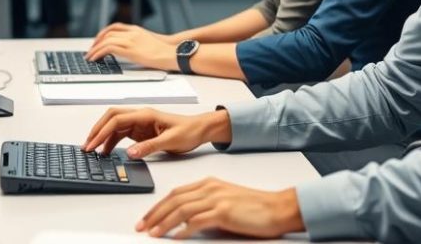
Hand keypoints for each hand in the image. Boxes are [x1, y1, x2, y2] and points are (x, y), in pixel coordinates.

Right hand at [82, 107, 228, 158]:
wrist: (200, 130)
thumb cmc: (189, 131)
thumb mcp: (171, 141)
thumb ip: (150, 147)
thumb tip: (130, 152)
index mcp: (145, 115)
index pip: (117, 119)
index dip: (102, 131)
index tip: (93, 144)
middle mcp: (139, 116)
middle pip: (111, 118)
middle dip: (97, 130)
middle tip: (87, 145)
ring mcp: (139, 123)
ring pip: (114, 125)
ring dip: (102, 136)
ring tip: (93, 150)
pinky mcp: (140, 131)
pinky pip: (121, 134)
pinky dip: (111, 141)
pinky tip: (107, 151)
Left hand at [85, 23, 176, 69]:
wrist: (173, 54)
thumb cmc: (164, 52)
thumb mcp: (149, 43)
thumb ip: (139, 43)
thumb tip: (130, 50)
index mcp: (136, 30)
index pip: (115, 27)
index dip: (104, 33)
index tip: (98, 40)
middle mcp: (132, 33)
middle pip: (108, 33)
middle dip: (97, 41)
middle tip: (91, 50)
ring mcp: (131, 41)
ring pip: (106, 40)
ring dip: (95, 48)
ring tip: (90, 57)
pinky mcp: (130, 50)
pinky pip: (109, 49)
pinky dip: (99, 53)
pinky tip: (96, 59)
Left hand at [136, 178, 303, 238]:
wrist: (278, 207)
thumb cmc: (255, 207)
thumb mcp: (226, 200)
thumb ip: (206, 205)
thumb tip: (185, 221)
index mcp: (208, 183)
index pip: (175, 193)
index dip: (158, 205)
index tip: (148, 217)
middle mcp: (209, 188)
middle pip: (173, 200)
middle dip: (154, 214)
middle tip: (142, 226)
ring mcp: (216, 198)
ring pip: (181, 210)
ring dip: (164, 223)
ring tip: (153, 233)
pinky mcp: (224, 211)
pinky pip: (197, 221)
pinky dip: (183, 229)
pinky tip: (175, 237)